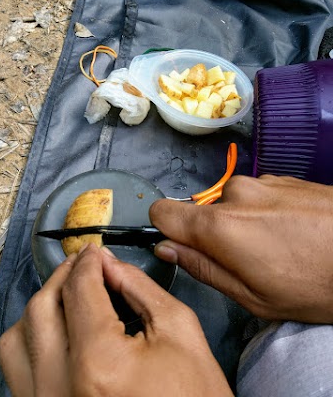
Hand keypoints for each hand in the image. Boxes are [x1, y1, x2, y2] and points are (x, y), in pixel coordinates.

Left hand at [0, 244, 231, 396]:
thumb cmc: (195, 396)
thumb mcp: (178, 328)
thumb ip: (138, 286)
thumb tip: (108, 264)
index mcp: (100, 362)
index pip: (80, 290)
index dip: (88, 262)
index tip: (94, 252)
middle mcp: (62, 387)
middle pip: (44, 308)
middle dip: (65, 276)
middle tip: (84, 264)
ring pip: (19, 337)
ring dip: (42, 306)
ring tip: (68, 293)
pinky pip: (17, 368)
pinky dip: (31, 339)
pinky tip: (58, 329)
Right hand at [150, 175, 332, 323]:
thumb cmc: (312, 284)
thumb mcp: (252, 296)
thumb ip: (201, 268)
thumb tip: (166, 248)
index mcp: (218, 225)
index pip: (162, 211)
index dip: (166, 230)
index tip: (186, 248)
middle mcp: (234, 193)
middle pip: (201, 212)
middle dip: (214, 235)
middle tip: (249, 260)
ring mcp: (261, 180)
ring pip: (231, 203)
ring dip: (242, 222)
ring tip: (278, 245)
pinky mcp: (283, 177)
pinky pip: (256, 195)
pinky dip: (263, 211)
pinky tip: (293, 230)